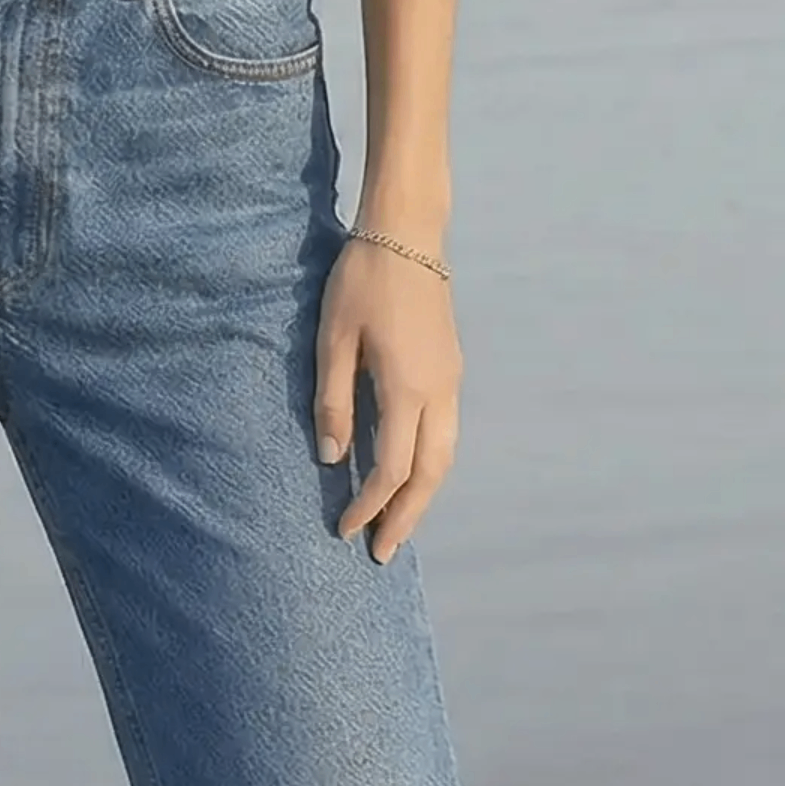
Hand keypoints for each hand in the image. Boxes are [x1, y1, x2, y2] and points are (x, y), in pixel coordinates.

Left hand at [314, 237, 459, 561]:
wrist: (408, 232)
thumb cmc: (362, 279)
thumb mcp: (333, 338)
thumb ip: (333, 401)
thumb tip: (332, 458)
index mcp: (408, 388)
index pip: (393, 468)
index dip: (368, 505)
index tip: (343, 529)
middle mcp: (440, 391)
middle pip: (431, 474)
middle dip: (406, 517)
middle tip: (383, 553)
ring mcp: (451, 379)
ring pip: (446, 456)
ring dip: (423, 495)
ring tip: (399, 523)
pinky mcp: (451, 367)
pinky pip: (447, 432)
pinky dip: (431, 465)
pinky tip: (410, 473)